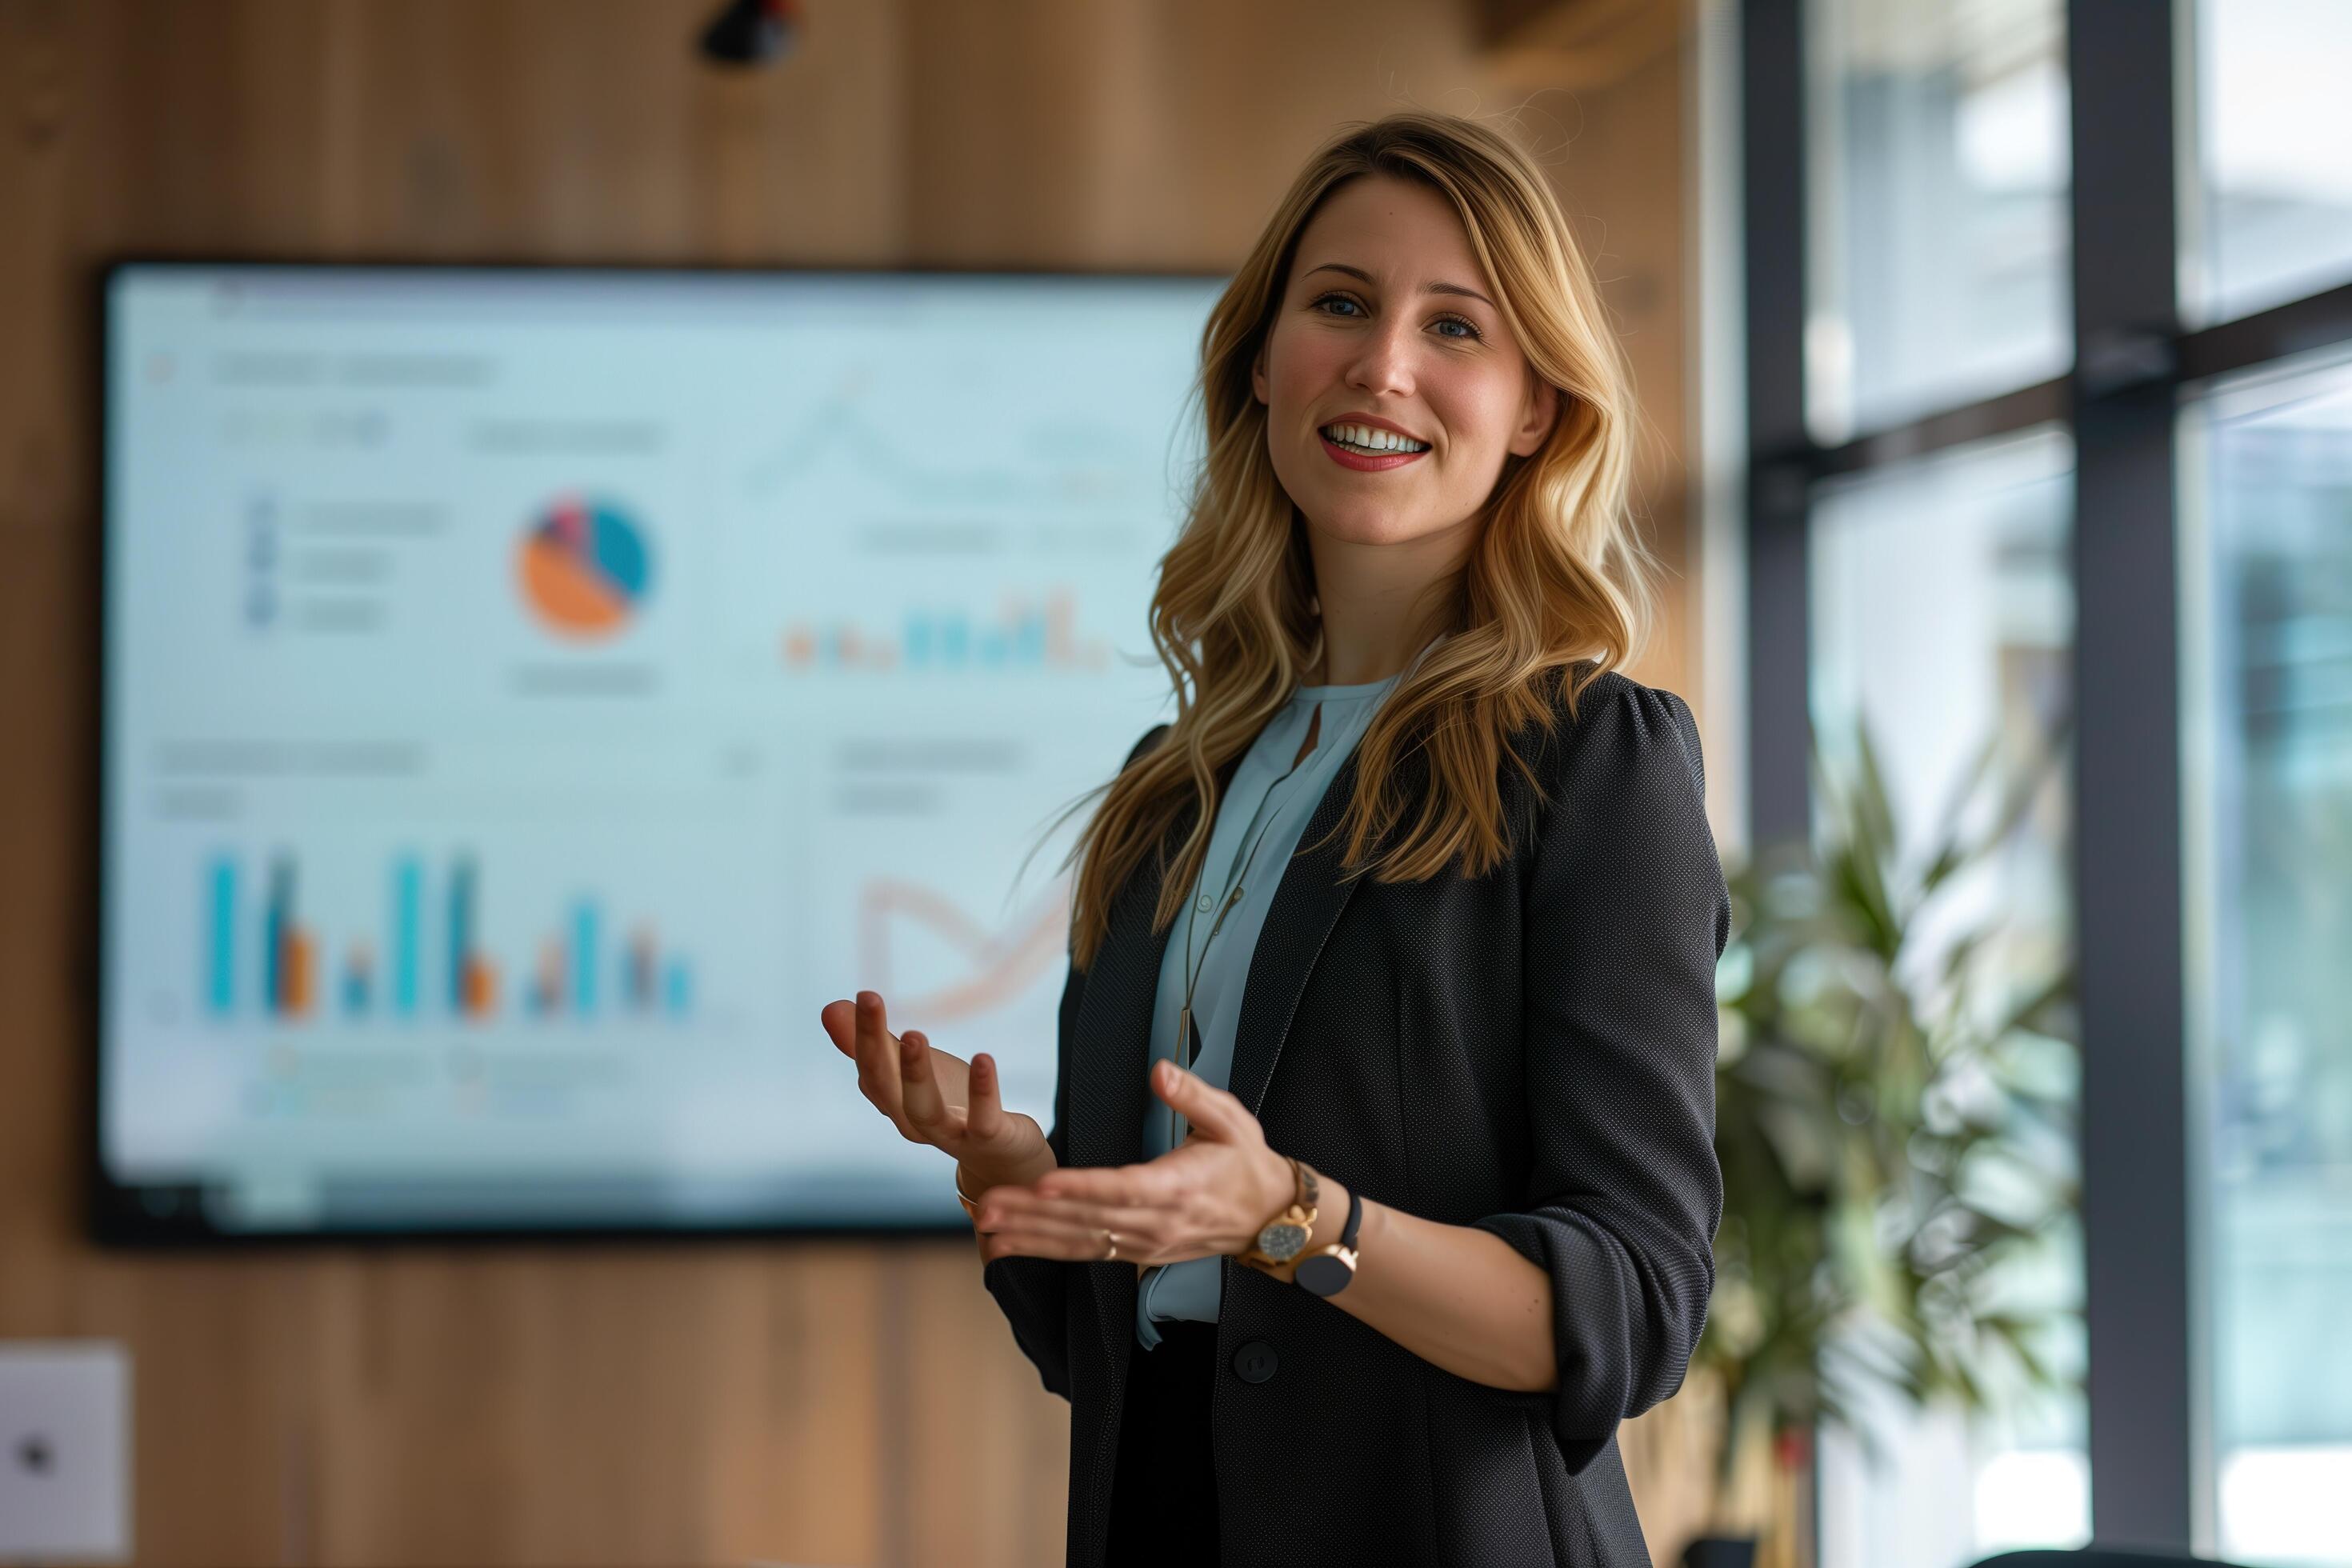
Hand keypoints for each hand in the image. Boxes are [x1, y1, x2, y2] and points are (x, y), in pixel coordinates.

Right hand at [817, 989, 1049, 1182]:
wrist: (1000, 1154)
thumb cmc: (950, 1103)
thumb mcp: (912, 1070)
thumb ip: (875, 1044)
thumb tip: (828, 1008)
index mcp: (894, 1103)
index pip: (870, 1068)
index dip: (862, 1033)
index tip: (863, 994)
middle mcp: (915, 1122)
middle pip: (886, 1087)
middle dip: (874, 1044)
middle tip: (869, 998)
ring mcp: (952, 1134)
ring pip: (925, 1111)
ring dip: (915, 1074)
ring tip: (914, 1034)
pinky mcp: (989, 1140)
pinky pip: (983, 1120)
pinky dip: (982, 1092)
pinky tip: (984, 1058)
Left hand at [974, 1059, 1292, 1267]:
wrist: (1268, 1218)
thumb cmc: (1246, 1161)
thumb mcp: (1230, 1120)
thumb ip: (1193, 1095)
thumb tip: (1159, 1069)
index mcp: (1179, 1186)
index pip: (1122, 1189)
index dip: (1081, 1189)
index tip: (1043, 1185)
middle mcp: (1157, 1222)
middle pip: (1088, 1221)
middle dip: (1034, 1215)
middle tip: (987, 1206)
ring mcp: (1145, 1243)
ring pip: (1080, 1242)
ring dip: (1030, 1236)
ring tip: (985, 1227)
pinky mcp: (1137, 1254)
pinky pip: (1085, 1253)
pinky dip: (1044, 1251)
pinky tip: (1008, 1247)